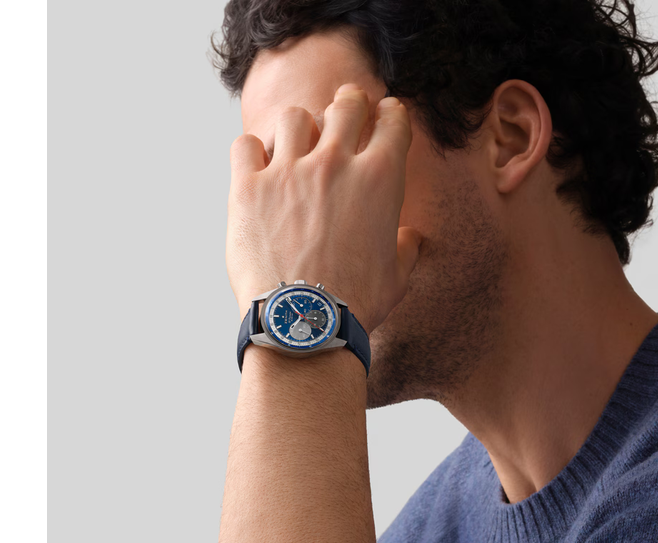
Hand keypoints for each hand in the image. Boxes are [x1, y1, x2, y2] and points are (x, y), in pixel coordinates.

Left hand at [226, 85, 421, 332]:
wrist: (305, 323)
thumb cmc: (356, 305)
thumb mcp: (396, 278)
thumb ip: (405, 248)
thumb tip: (411, 239)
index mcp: (380, 180)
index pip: (392, 120)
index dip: (390, 116)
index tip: (384, 119)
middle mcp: (335, 165)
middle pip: (345, 104)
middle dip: (349, 105)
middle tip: (344, 116)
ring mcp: (288, 173)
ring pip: (295, 117)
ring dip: (300, 129)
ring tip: (298, 148)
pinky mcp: (248, 188)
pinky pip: (246, 145)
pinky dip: (253, 152)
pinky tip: (259, 169)